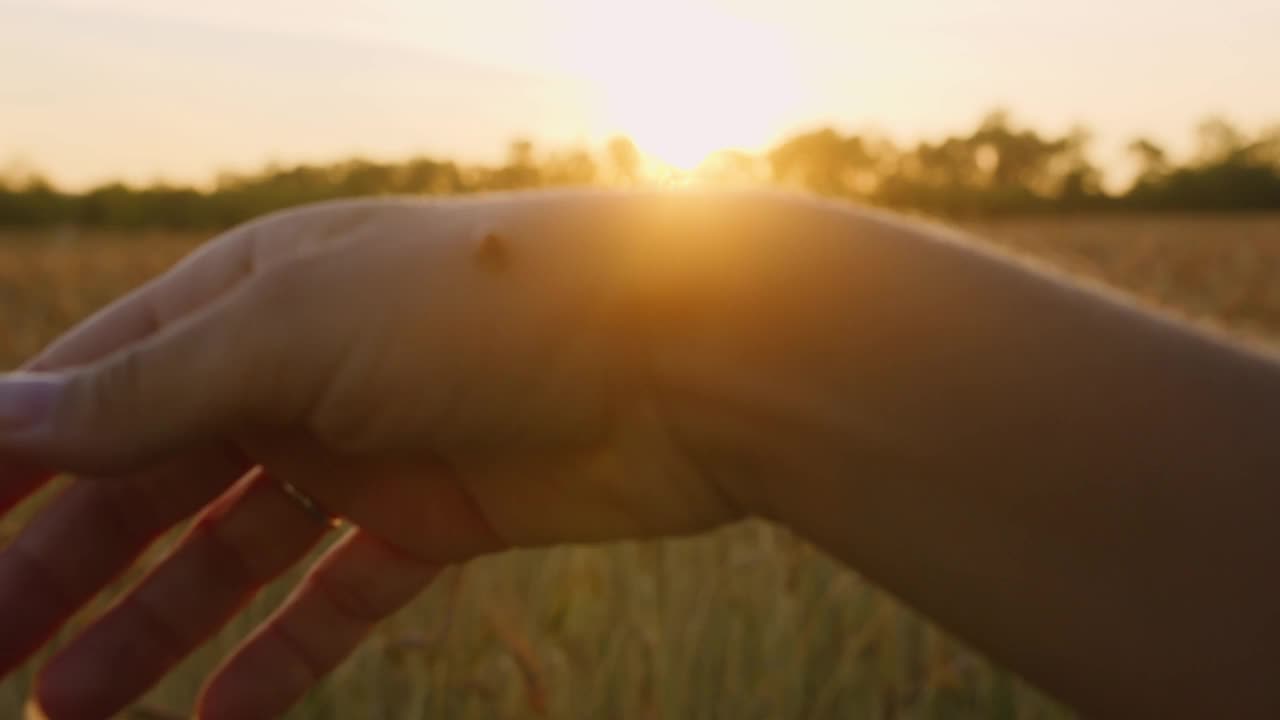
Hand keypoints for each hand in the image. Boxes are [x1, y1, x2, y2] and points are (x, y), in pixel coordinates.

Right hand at [0, 195, 743, 718]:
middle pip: (153, 481)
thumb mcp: (293, 331)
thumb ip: (150, 387)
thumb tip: (4, 411)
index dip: (17, 464)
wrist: (681, 350)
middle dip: (65, 568)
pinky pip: (341, 598)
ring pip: (235, 550)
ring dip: (152, 628)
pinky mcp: (442, 516)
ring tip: (66, 710)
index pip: (97, 388)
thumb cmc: (485, 305)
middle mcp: (304, 369)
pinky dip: (281, 657)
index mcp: (253, 298)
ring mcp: (373, 447)